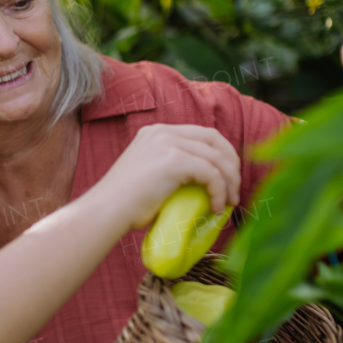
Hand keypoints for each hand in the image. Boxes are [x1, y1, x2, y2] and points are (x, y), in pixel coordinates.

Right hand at [95, 123, 241, 231]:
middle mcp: (163, 132)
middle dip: (231, 163)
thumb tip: (197, 183)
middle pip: (214, 139)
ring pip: (216, 157)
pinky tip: (216, 207)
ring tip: (230, 201)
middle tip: (235, 189)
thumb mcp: (148, 174)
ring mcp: (168, 143)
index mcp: (156, 132)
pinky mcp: (174, 160)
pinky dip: (219, 191)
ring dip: (230, 181)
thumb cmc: (125, 203)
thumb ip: (168, 167)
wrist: (107, 210)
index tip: (228, 177)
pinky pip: (210, 173)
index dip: (221, 153)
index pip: (201, 134)